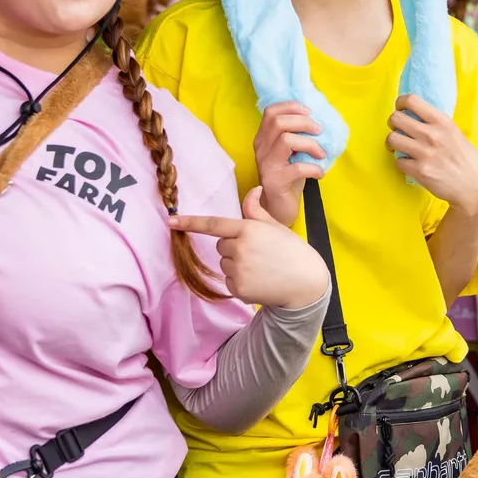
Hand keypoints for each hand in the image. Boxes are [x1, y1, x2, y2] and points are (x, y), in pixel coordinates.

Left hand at [171, 187, 330, 310]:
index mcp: (249, 229)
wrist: (307, 283)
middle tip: (259, 253)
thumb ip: (256, 210)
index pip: (214, 224)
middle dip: (234, 247)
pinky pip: (229, 281)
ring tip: (262, 268)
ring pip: (224, 263)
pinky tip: (260, 281)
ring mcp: (239, 270)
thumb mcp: (276, 226)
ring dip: (237, 265)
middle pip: (221, 245)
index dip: (190, 222)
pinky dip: (240, 282)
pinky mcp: (239, 288)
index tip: (170, 221)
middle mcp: (241, 248)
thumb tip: (253, 189)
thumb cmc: (293, 251)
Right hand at [253, 101, 324, 224]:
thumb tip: (320, 121)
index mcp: (263, 138)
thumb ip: (297, 136)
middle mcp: (261, 148)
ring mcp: (266, 164)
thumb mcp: (291, 153)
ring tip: (321, 154)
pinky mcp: (275, 181)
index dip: (291, 107)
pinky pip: (297, 168)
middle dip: (304, 122)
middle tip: (319, 131)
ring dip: (310, 144)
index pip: (271, 112)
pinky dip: (314, 168)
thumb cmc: (288, 177)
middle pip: (278, 122)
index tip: (310, 113)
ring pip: (287, 140)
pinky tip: (320, 173)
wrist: (278, 207)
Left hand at [388, 94, 477, 214]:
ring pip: (391, 139)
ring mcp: (424, 153)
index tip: (401, 109)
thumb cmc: (467, 160)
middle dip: (393, 123)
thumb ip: (437, 125)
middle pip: (395, 118)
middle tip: (398, 129)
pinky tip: (409, 164)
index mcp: (442, 121)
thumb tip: (418, 116)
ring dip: (392, 143)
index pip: (412, 100)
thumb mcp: (456, 133)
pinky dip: (401, 163)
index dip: (401, 103)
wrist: (473, 187)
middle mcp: (432, 134)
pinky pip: (397, 161)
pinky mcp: (419, 171)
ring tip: (398, 146)